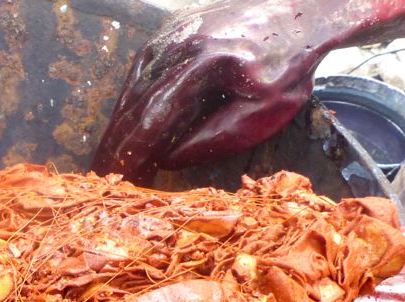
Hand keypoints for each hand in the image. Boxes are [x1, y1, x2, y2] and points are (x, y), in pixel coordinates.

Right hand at [93, 0, 404, 184]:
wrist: (307, 7)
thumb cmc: (291, 65)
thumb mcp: (262, 113)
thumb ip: (212, 139)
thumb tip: (166, 160)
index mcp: (206, 64)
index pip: (154, 119)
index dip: (132, 154)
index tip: (115, 181)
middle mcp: (181, 43)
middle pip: (135, 103)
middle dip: (115, 144)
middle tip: (97, 177)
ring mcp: (174, 32)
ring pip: (133, 86)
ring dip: (117, 124)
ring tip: (106, 156)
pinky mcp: (174, 30)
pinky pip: (142, 71)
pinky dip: (129, 100)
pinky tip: (123, 122)